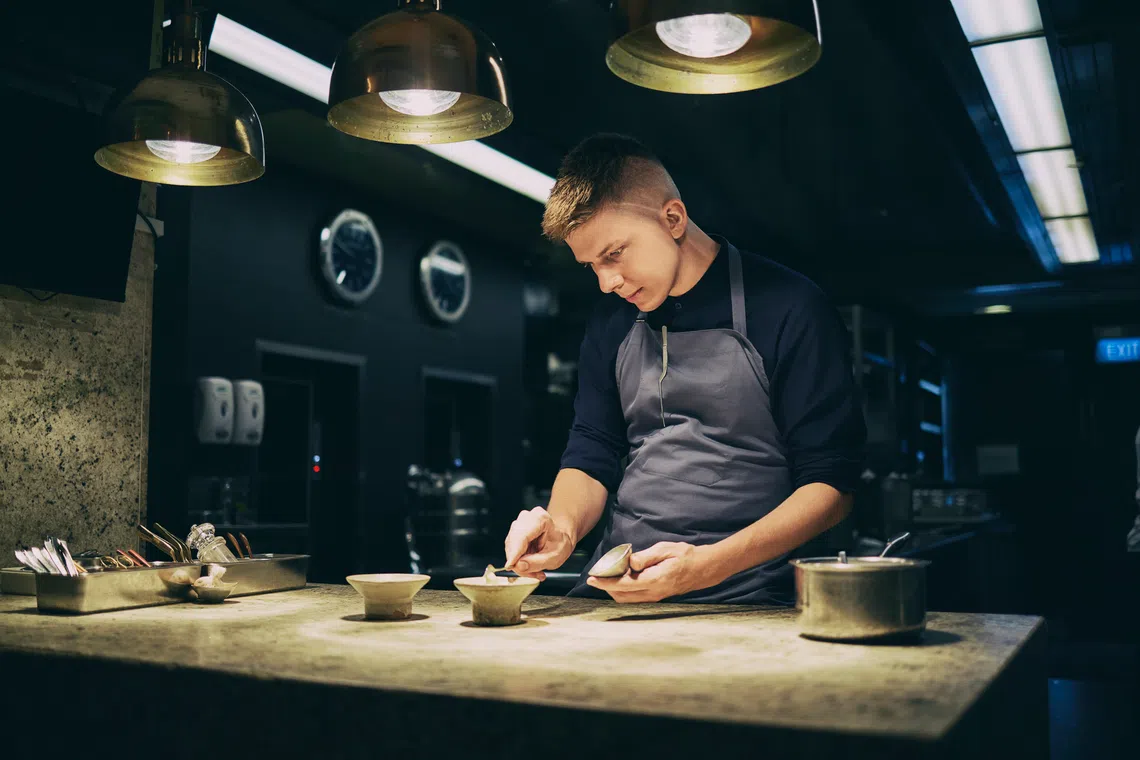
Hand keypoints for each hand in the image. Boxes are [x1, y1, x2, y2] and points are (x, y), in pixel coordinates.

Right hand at [503, 507, 574, 579]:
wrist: (559, 539)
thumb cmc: (560, 544)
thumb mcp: (555, 557)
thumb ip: (538, 562)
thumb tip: (520, 565)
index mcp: (540, 518)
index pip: (522, 535)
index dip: (515, 551)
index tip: (511, 565)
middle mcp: (526, 518)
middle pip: (514, 543)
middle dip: (520, 563)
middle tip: (534, 574)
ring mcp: (518, 525)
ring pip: (511, 549)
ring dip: (520, 565)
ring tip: (536, 571)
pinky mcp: (513, 535)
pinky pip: (511, 551)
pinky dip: (519, 562)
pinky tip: (530, 566)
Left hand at [587, 542, 710, 602]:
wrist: (704, 568)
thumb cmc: (686, 555)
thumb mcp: (666, 549)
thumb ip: (646, 556)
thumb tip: (630, 562)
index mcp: (655, 580)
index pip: (624, 584)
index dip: (605, 582)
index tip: (592, 578)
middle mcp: (654, 592)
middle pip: (622, 595)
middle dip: (606, 586)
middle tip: (597, 574)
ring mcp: (655, 597)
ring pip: (627, 598)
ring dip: (615, 589)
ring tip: (609, 574)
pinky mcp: (657, 596)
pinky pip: (635, 597)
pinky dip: (624, 589)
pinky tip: (624, 577)